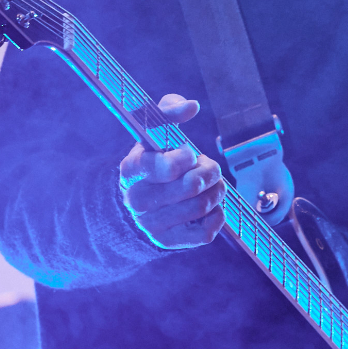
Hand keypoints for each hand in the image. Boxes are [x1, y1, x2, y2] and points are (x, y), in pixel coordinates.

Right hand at [118, 94, 225, 249]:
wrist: (139, 200)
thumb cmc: (153, 159)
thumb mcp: (154, 130)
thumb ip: (169, 110)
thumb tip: (191, 106)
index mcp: (131, 170)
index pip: (165, 167)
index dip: (186, 158)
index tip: (189, 154)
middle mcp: (137, 200)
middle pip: (191, 186)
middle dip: (209, 171)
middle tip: (209, 167)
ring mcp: (151, 224)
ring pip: (201, 206)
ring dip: (216, 191)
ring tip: (212, 183)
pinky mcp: (168, 241)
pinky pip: (205, 233)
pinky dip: (216, 215)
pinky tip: (210, 205)